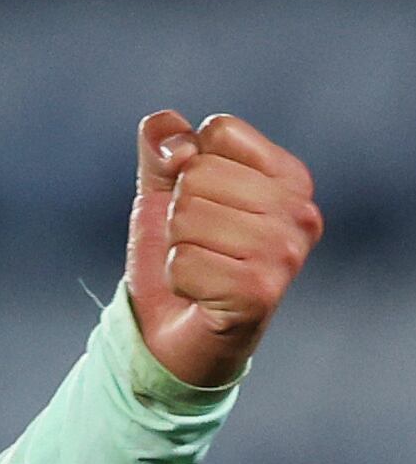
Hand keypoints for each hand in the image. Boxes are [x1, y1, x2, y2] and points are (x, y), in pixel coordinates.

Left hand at [125, 110, 321, 389]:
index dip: (187, 164)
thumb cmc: (181, 253)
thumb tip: (172, 138)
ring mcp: (285, 254)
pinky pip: (183, 261)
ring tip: (202, 267)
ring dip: (178, 246)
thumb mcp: (163, 191)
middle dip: (179, 211)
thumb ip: (162, 148)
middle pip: (198, 173)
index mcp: (289, 177)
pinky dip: (177, 277)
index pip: (219, 131)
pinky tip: (200, 292)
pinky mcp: (260, 293)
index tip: (202, 201)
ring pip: (187, 216)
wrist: (174, 332)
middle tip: (199, 244)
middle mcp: (301, 213)